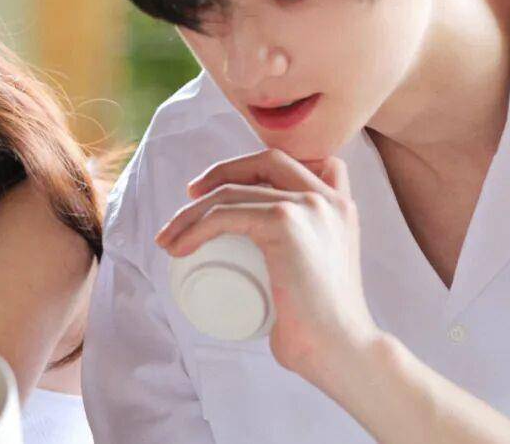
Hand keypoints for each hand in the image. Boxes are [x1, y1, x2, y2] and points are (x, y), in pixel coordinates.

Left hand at [154, 148, 379, 381]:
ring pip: (233, 192)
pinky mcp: (286, 223)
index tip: (221, 188)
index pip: (299, 162)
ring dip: (191, 212)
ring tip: (169, 237)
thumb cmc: (322, 326)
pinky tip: (178, 247)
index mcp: (339, 206)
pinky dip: (193, 229)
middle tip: (191, 197)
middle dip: (222, 172)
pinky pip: (224, 215)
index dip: (256, 166)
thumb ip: (304, 255)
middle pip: (265, 161)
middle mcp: (329, 198)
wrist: (340, 350)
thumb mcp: (318, 272)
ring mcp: (308, 207)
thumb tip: (268, 266)